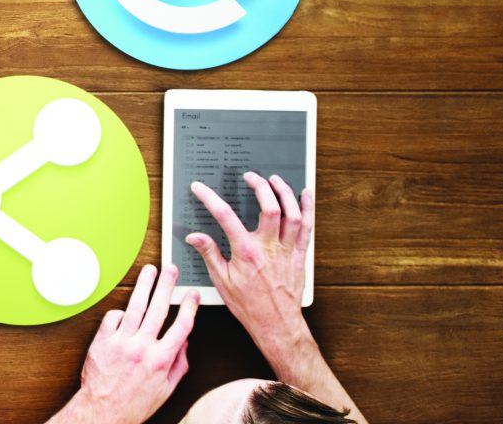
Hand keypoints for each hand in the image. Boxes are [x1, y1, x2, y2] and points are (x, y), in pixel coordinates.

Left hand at [59, 264, 197, 423]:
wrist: (103, 411)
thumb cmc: (134, 403)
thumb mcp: (166, 390)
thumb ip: (178, 365)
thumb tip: (184, 343)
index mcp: (161, 359)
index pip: (181, 325)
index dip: (189, 307)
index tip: (192, 294)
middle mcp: (142, 347)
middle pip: (158, 308)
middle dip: (167, 285)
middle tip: (171, 270)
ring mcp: (121, 341)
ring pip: (135, 306)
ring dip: (144, 285)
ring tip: (149, 271)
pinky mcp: (103, 340)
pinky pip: (113, 317)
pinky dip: (120, 312)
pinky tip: (125, 310)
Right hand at [186, 173, 313, 349]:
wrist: (277, 325)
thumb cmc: (250, 307)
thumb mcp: (222, 281)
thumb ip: (209, 254)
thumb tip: (194, 236)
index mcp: (246, 252)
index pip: (225, 216)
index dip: (210, 198)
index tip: (200, 189)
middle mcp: (269, 248)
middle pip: (269, 207)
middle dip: (259, 186)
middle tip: (250, 177)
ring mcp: (287, 251)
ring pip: (292, 214)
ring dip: (284, 193)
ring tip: (274, 180)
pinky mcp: (300, 256)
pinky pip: (307, 228)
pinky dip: (308, 209)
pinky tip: (304, 195)